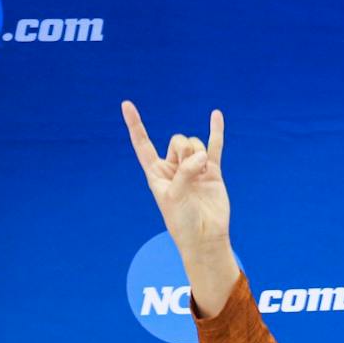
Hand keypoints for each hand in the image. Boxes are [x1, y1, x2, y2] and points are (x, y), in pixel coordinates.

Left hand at [121, 100, 234, 273]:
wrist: (205, 237)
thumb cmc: (183, 221)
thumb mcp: (174, 196)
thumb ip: (185, 172)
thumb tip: (203, 156)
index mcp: (157, 173)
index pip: (143, 145)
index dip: (135, 125)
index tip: (127, 105)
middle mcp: (174, 168)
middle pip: (177, 140)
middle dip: (183, 151)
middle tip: (188, 171)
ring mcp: (194, 168)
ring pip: (194, 144)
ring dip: (198, 155)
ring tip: (201, 173)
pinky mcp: (212, 171)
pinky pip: (214, 146)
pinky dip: (216, 131)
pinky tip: (216, 115)